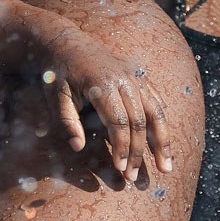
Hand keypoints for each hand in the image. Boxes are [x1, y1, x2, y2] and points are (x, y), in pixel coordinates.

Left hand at [37, 24, 171, 183]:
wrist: (65, 42)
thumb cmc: (57, 74)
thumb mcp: (54, 97)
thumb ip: (66, 122)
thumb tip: (78, 148)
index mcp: (101, 84)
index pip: (119, 123)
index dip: (122, 148)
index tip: (121, 170)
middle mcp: (123, 78)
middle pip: (140, 121)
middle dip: (139, 152)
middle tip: (135, 178)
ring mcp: (134, 75)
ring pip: (156, 111)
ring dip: (162, 142)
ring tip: (165, 167)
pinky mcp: (139, 74)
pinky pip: (156, 100)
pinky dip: (162, 122)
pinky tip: (165, 142)